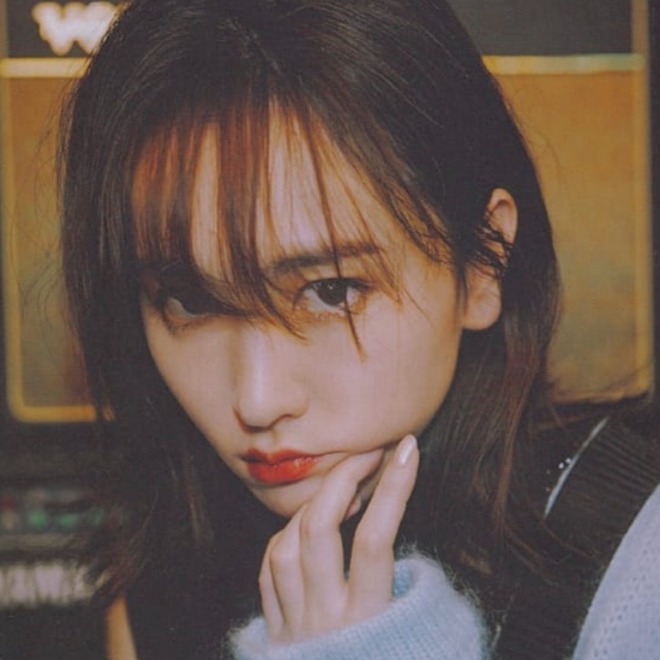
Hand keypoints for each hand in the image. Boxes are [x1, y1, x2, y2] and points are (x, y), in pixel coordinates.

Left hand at [258, 434, 418, 642]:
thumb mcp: (414, 637)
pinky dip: (286, 536)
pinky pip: (269, 567)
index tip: (408, 448)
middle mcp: (326, 616)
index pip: (378, 537)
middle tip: (368, 454)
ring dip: (314, 504)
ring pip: (287, 542)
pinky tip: (307, 526)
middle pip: (322, 526)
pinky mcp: (274, 630)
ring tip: (341, 490)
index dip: (394, 486)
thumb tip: (397, 530)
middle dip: (344, 478)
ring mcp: (294, 622)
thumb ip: (406, 588)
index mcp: (369, 620)